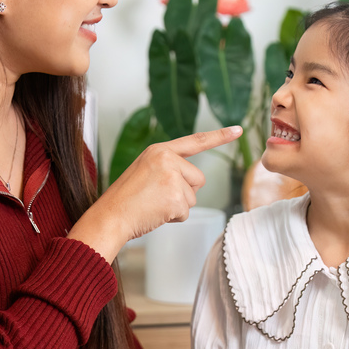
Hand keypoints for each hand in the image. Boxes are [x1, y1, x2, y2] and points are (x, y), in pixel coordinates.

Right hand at [70, 126, 242, 260]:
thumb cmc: (126, 198)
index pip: (196, 141)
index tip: (239, 130)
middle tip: (157, 197)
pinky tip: (155, 213)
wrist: (110, 216)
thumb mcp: (145, 170)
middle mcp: (167, 159)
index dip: (219, 136)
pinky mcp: (175, 198)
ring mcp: (172, 178)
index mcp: (159, 150)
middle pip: (198, 179)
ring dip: (177, 206)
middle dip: (184, 193)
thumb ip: (168, 168)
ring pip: (193, 197)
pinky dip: (173, 218)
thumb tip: (192, 181)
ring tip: (153, 204)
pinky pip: (186, 212)